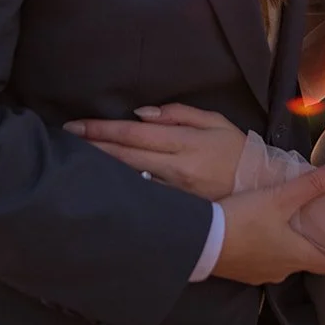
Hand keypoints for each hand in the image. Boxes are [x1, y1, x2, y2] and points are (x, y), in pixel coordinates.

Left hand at [64, 104, 246, 199]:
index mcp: (184, 142)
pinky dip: (119, 190)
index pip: (133, 134)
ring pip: (128, 179)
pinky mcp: (176, 210)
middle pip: (123, 156)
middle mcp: (175, 168)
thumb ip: (178, 114)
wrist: (261, 189)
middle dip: (91, 147)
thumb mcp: (215, 122)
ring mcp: (173, 193)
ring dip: (100, 169)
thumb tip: (141, 114)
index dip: (101, 130)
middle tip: (63, 141)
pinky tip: (101, 186)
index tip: (74, 126)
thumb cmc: (237, 151)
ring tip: (73, 161)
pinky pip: (142, 197)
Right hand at [214, 159, 324, 284]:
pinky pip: (260, 262)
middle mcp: (283, 272)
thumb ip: (311, 184)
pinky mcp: (241, 273)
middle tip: (310, 222)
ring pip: (282, 262)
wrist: (201, 240)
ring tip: (281, 223)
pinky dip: (262, 250)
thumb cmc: (245, 219)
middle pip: (305, 261)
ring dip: (284, 246)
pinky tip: (254, 231)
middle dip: (308, 243)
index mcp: (298, 256)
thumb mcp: (279, 197)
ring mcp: (261, 275)